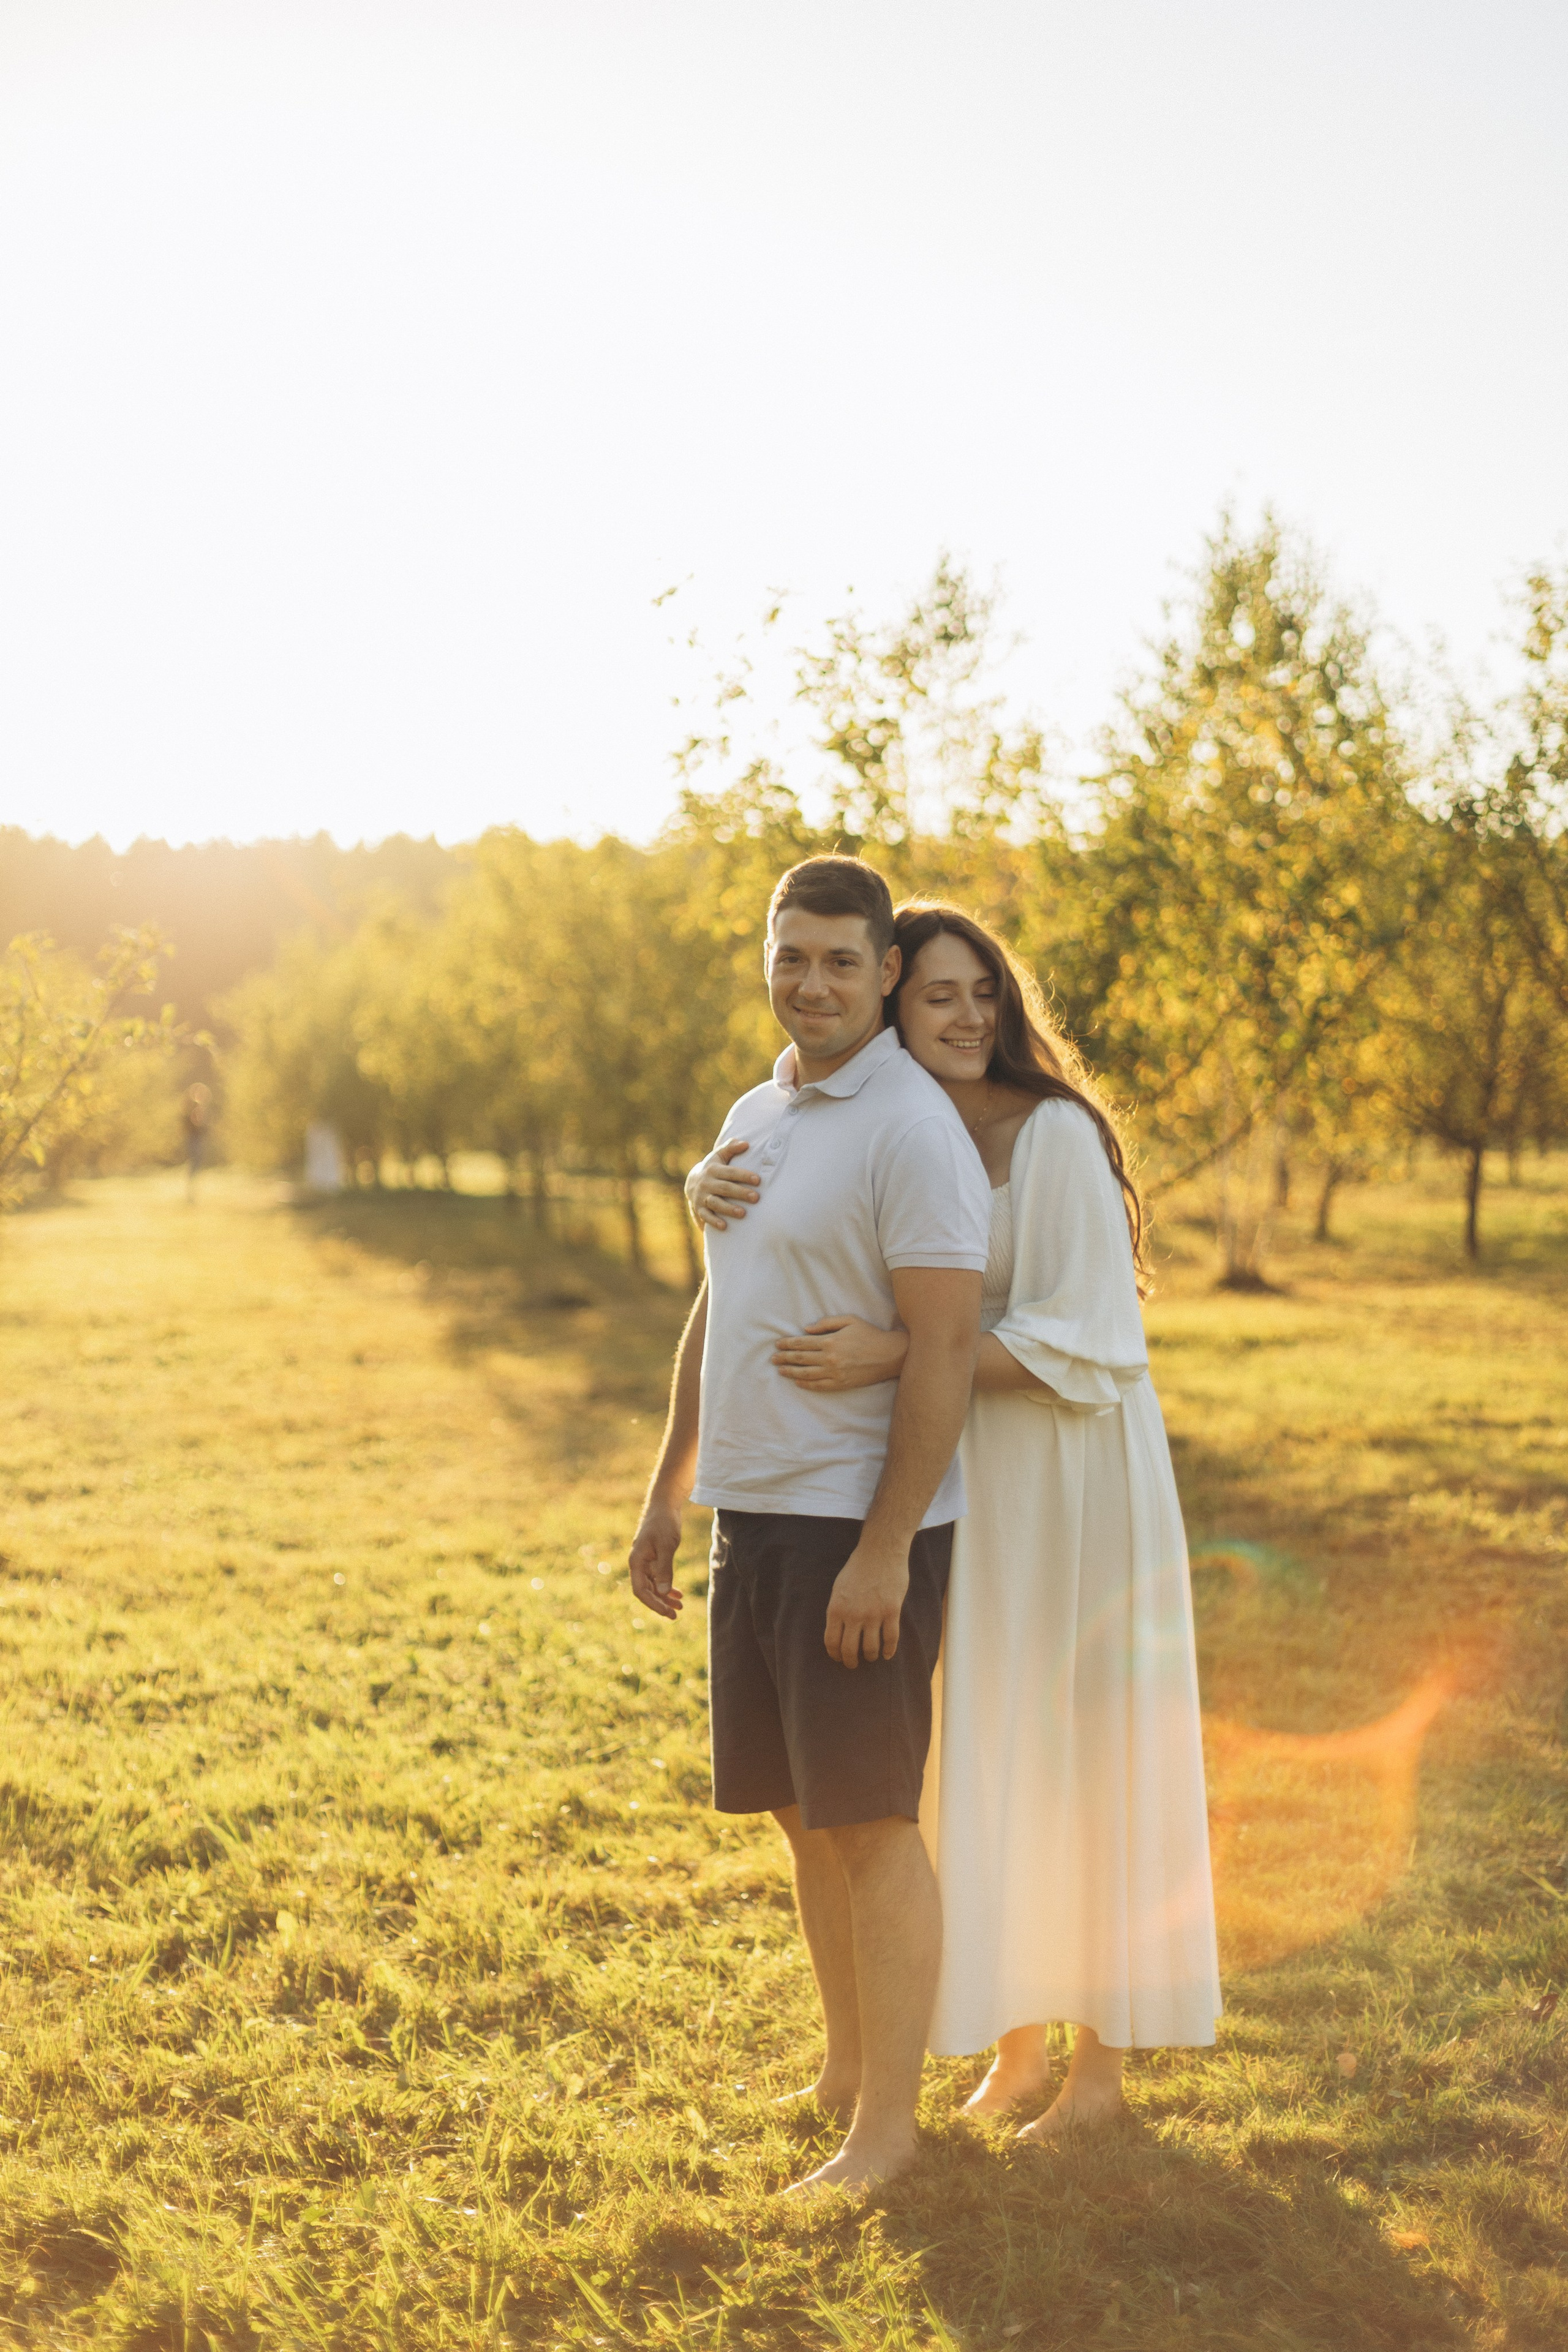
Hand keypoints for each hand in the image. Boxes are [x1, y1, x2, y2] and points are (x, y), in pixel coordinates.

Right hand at [628, 1498, 684, 1618]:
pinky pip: (658, 1578)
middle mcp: (639, 1564)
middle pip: (647, 1591)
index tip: (667, 1612)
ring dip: (665, 1597)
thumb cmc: (664, 1523)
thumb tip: (663, 1592)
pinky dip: (667, 1586)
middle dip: (660, 1604)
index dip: (653, 1604)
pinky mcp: (654, 1558)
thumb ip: (664, 1569)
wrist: (665, 1505)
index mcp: (637, 1562)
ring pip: (653, 1586)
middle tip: (676, 1615)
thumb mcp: (666, 1546)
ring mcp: (646, 1562)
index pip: (641, 1590)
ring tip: (680, 1607)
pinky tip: (678, 1594)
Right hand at [687, 1139, 761, 1231]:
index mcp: (713, 1169)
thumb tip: (746, 1143)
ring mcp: (702, 1197)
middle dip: (740, 1193)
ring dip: (729, 1209)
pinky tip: (725, 1227)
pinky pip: (706, 1216)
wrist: (691, 1182)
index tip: (758, 1180)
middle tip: (756, 1198)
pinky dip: (714, 1222)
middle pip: (725, 1188)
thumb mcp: (719, 1156)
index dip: (744, 1175)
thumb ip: (731, 1147)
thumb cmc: (713, 1168)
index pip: (730, 1172)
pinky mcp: (699, 1209)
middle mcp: (707, 1183)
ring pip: (716, 1203)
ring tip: (743, 1213)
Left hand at [772, 1317, 908, 1391]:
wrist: (889, 1355)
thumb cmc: (869, 1334)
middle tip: (773, 1358)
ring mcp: (835, 1373)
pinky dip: (806, 1384)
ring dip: (790, 1372)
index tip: (777, 1345)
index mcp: (830, 1341)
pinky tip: (797, 1382)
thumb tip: (806, 1329)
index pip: (802, 1343)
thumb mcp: (849, 1321)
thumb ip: (827, 1323)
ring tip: (780, 1370)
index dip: (787, 1344)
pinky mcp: (841, 1384)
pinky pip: (819, 1386)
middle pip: (800, 1359)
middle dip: (784, 1358)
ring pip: (806, 1374)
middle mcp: (830, 1358)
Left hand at [824, 1541, 908, 1666]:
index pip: (831, 1642)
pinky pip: (891, 1639)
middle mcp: (853, 1615)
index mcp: (836, 1608)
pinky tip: (888, 1654)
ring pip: (870, 1648)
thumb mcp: (838, 1588)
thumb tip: (839, 1630)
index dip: (835, 1654)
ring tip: (871, 1657)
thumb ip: (838, 1609)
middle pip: (849, 1650)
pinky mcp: (891, 1611)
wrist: (880, 1552)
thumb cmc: (858, 1568)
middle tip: (854, 1664)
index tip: (838, 1657)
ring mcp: (873, 1614)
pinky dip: (889, 1650)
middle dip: (851, 1661)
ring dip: (870, 1656)